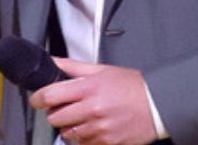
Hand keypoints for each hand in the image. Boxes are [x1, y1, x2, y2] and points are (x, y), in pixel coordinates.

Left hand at [29, 59, 156, 144]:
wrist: (160, 105)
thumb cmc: (132, 86)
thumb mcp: (102, 70)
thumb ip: (73, 67)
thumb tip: (53, 61)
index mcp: (88, 88)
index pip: (50, 95)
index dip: (38, 98)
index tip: (38, 100)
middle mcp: (92, 109)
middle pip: (55, 118)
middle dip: (54, 114)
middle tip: (62, 109)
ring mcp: (100, 129)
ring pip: (68, 134)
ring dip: (69, 128)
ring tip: (79, 119)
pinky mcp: (109, 143)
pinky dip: (84, 139)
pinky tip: (92, 129)